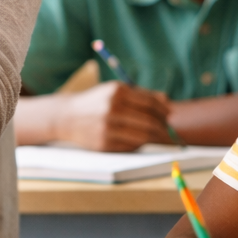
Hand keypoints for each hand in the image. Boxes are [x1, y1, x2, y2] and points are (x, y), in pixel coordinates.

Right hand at [55, 82, 172, 151]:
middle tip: (170, 131)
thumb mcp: (116, 91)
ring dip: (155, 138)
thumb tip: (167, 103)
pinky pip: (132, 146)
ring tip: (159, 137)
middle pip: (150, 122)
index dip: (164, 111)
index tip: (170, 115)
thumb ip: (141, 95)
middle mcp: (112, 109)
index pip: (151, 104)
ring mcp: (108, 128)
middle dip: (164, 128)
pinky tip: (139, 139)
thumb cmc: (97, 102)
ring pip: (144, 137)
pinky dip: (140, 144)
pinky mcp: (105, 144)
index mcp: (118, 92)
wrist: (67, 117)